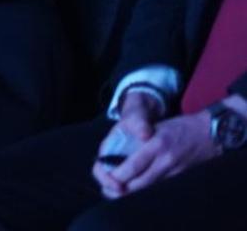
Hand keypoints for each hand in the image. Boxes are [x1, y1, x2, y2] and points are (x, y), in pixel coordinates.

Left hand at [93, 107, 220, 197]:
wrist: (210, 133)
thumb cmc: (179, 127)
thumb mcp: (155, 126)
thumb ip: (139, 140)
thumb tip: (116, 153)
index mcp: (156, 145)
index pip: (133, 166)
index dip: (118, 176)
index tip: (109, 178)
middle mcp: (165, 160)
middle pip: (140, 184)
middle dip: (122, 189)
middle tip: (111, 188)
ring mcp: (175, 171)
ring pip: (149, 189)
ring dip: (134, 192)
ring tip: (121, 190)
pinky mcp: (182, 177)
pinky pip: (161, 187)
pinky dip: (148, 189)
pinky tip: (139, 188)